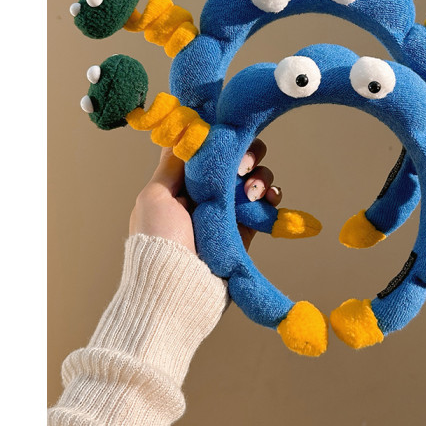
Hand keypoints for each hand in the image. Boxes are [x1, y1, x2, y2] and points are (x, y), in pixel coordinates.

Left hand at [129, 139, 281, 252]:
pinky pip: (264, 206)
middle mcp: (205, 195)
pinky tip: (269, 197)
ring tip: (253, 189)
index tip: (228, 136)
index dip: (220, 139)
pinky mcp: (244, 230)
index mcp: (180, 184)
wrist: (174, 290)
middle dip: (245, 155)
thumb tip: (185, 135)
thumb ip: (172, 166)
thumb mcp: (154, 197)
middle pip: (234, 161)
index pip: (206, 151)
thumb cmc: (157, 242)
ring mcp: (226, 212)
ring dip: (259, 175)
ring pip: (252, 179)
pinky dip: (271, 196)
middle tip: (243, 165)